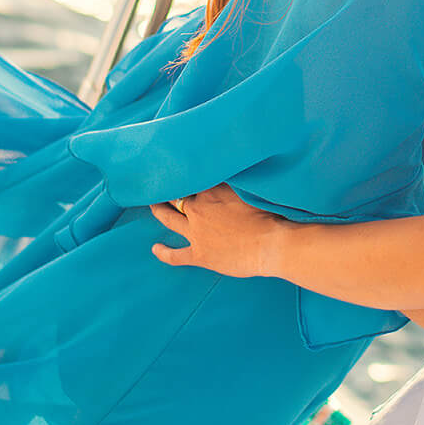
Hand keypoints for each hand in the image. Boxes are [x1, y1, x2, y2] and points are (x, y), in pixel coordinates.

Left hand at [150, 185, 284, 279]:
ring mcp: (196, 232)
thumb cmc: (268, 215)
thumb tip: (226, 174)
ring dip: (159, 211)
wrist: (271, 245)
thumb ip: (234, 182)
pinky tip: (155, 248)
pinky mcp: (199, 254)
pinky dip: (163, 252)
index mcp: (212, 191)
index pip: (192, 178)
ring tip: (153, 206)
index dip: (186, 174)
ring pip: (169, 219)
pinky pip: (175, 255)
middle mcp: (199, 209)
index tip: (182, 169)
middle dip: (169, 190)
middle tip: (162, 185)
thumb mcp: (250, 189)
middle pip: (177, 196)